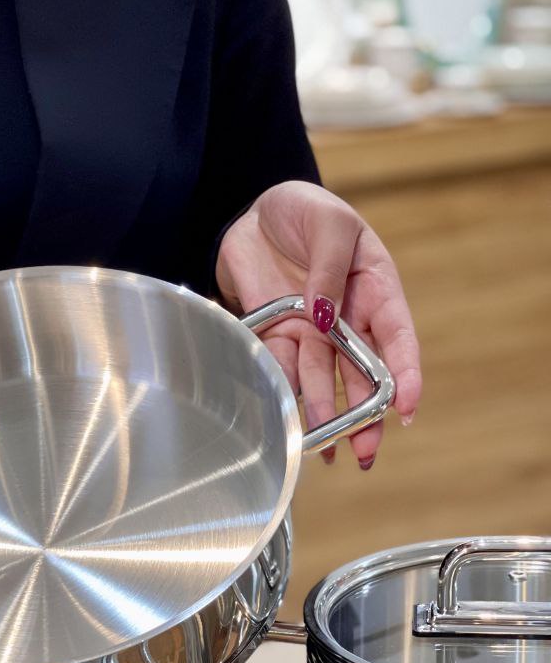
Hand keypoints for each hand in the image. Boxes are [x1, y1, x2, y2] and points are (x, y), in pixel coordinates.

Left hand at [216, 180, 421, 467]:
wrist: (255, 212)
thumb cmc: (305, 209)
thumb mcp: (329, 225)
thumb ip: (329, 268)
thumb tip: (325, 317)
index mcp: (374, 289)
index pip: (396, 337)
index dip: (405, 374)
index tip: (406, 409)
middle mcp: (346, 318)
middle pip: (361, 373)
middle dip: (365, 415)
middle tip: (367, 452)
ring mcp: (311, 330)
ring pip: (321, 380)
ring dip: (325, 416)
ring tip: (325, 449)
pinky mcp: (278, 334)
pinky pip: (280, 368)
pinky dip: (284, 396)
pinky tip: (286, 424)